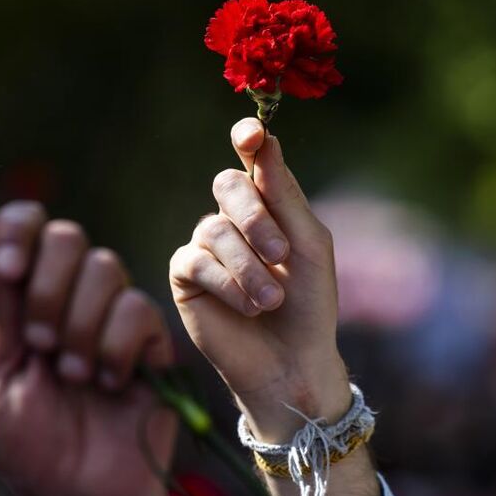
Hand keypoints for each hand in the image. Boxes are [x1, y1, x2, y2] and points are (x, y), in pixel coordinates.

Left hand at [0, 202, 176, 495]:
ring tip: (72, 377)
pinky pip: (138, 310)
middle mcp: (69, 301)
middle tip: (39, 343)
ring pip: (105, 269)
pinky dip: (115, 346)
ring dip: (79, 326)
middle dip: (46, 288)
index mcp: (23, 304)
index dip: (15, 229)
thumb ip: (2, 312)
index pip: (22, 230)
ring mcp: (112, 320)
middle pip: (67, 239)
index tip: (6, 268)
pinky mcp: (150, 344)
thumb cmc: (28, 450)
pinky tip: (108, 385)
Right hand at [170, 118, 350, 442]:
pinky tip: (249, 307)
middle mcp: (233, 219)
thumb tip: (263, 138)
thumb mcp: (308, 244)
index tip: (250, 134)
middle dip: (256, 218)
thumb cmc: (310, 304)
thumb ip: (285, 194)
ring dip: (248, 266)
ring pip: (214, 230)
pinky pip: (195, 261)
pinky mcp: (186, 277)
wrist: (293, 361)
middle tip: (282, 252)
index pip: (253, 159)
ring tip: (272, 300)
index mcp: (268, 204)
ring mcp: (205, 247)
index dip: (249, 140)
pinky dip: (227, 284)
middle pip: (227, 185)